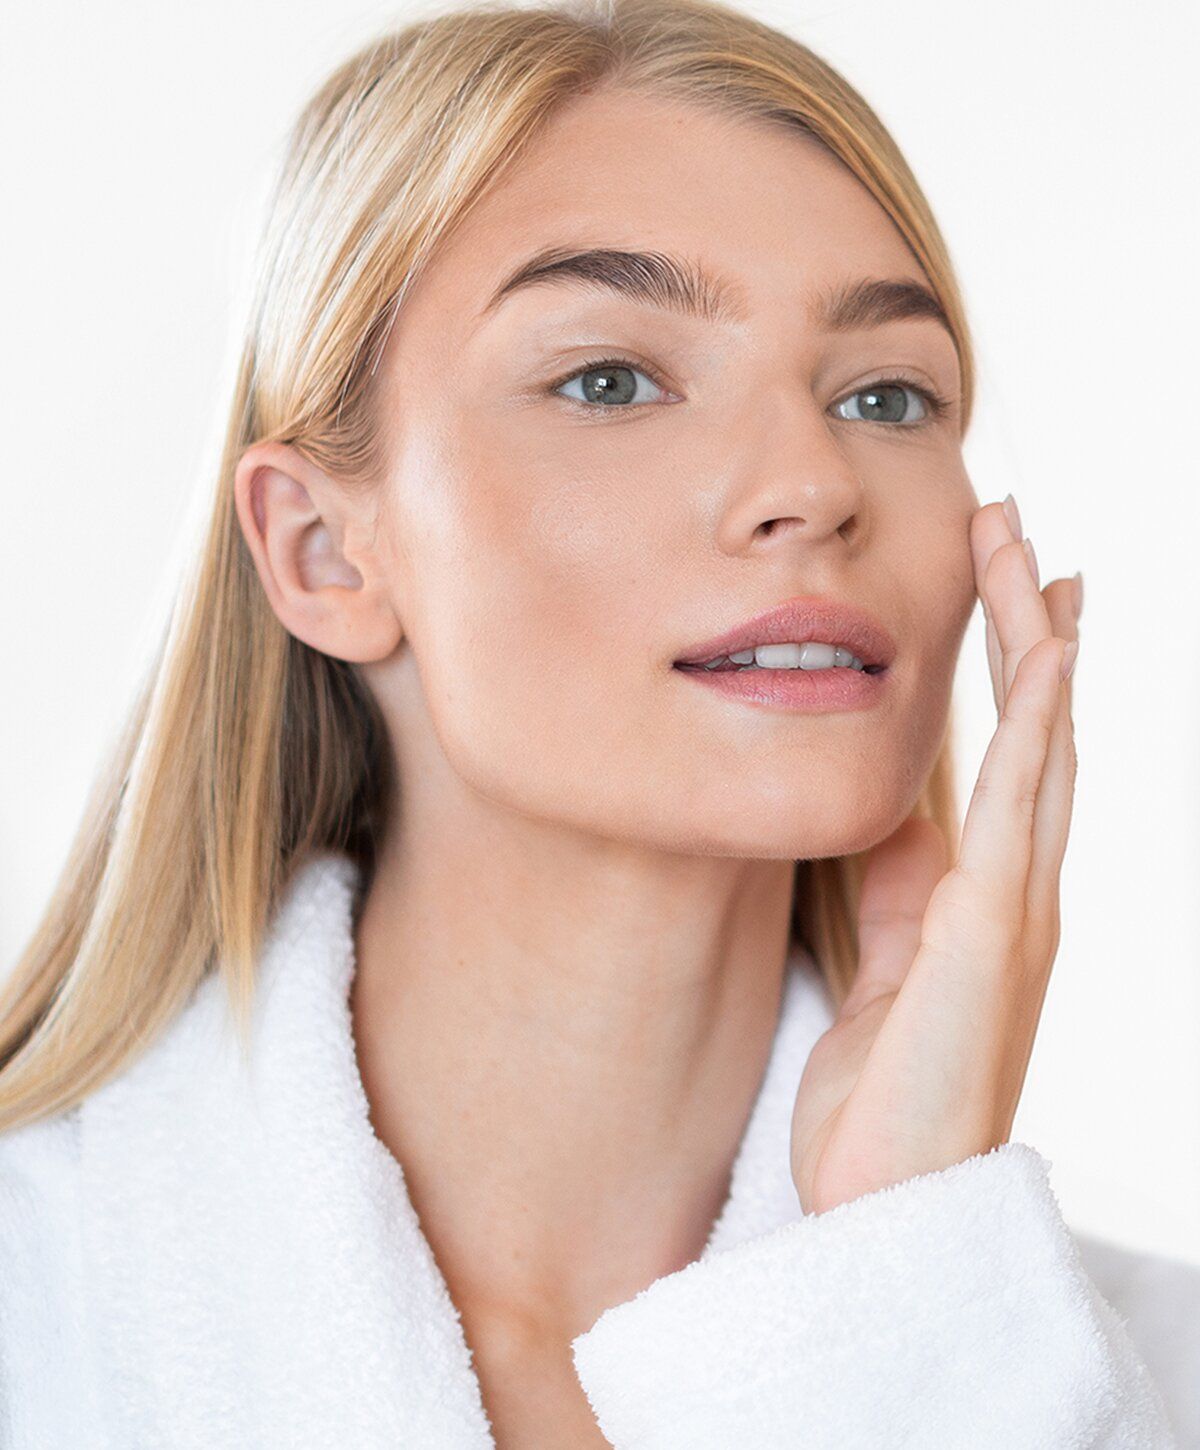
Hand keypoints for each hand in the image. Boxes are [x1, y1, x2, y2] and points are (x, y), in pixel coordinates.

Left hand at [789, 497, 1081, 1215]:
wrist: (886, 1209)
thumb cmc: (884, 1097)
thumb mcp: (880, 969)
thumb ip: (895, 890)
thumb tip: (893, 815)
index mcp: (992, 897)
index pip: (1016, 758)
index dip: (1021, 669)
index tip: (1018, 590)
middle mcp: (1021, 893)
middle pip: (1038, 732)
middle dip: (1032, 626)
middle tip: (1020, 531)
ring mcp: (1016, 913)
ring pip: (1041, 750)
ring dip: (1038, 647)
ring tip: (1033, 555)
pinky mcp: (988, 938)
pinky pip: (1016, 813)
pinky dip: (1036, 730)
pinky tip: (1045, 658)